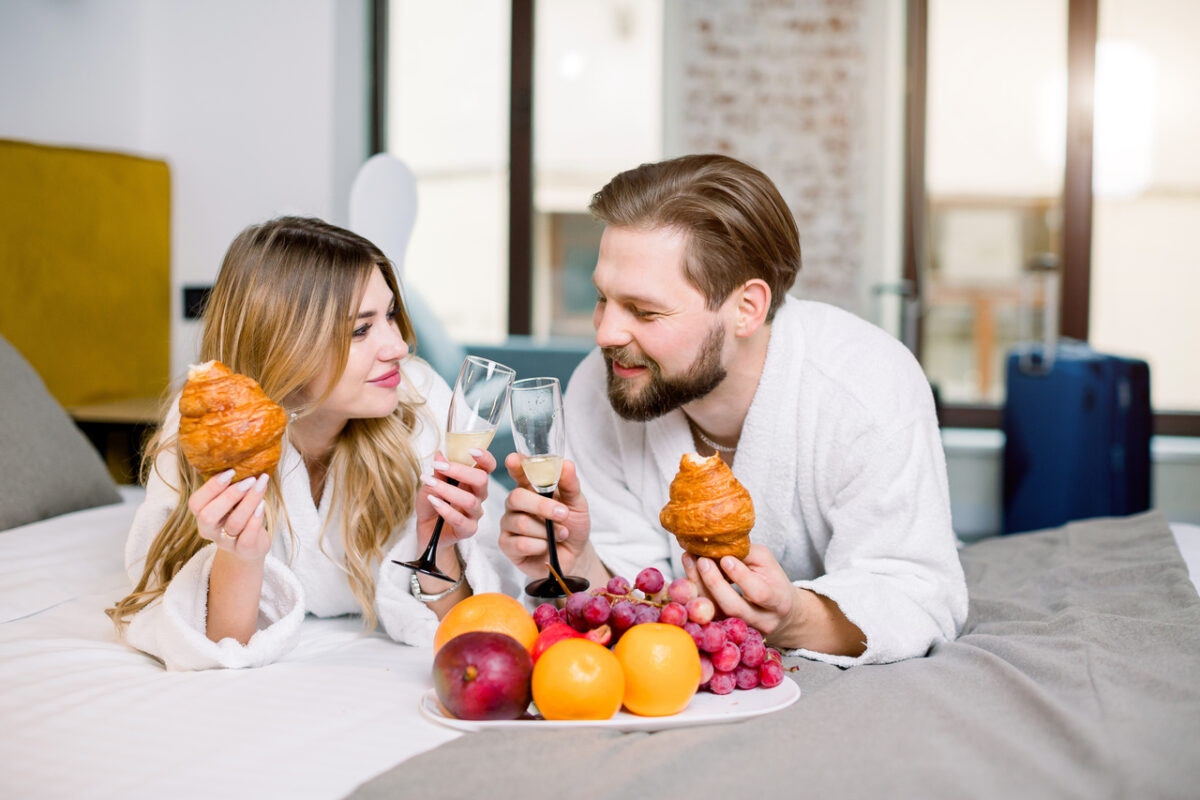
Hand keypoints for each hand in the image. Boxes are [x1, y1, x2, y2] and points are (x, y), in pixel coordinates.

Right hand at [188, 469, 270, 561]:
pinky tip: (263, 505)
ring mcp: (225, 542)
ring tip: (260, 485)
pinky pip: (247, 537)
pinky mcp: (243, 550)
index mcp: (201, 515)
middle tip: (249, 480)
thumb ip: (230, 487)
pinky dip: (256, 519)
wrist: (250, 546)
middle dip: (230, 495)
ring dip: (249, 502)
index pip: (195, 503)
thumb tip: (241, 459)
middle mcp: (209, 531)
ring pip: (233, 523)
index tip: (231, 471)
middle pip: (209, 516)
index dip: (211, 487)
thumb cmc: (239, 515)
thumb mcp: (230, 501)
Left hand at [416, 449, 494, 549]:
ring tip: (429, 484)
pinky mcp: (468, 530)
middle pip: (481, 480)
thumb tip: (439, 455)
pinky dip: (445, 509)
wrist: (426, 529)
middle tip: (438, 466)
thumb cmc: (432, 504)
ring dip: (447, 490)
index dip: (485, 458)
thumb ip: (438, 472)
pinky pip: (461, 520)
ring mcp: (475, 513)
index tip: (472, 450)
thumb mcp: (430, 484)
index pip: (487, 467)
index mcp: (472, 481)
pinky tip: (434, 501)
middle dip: (460, 471)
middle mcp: (478, 495)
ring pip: (469, 500)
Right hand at [498, 453, 593, 578]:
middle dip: (542, 506)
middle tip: (563, 514)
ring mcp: (509, 524)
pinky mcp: (507, 545)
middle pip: (516, 497)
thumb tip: (567, 464)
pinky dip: (540, 546)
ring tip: (561, 534)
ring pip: (520, 522)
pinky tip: (547, 547)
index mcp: (530, 488)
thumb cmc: (573, 525)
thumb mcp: (577, 503)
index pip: (519, 472)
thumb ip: (570, 484)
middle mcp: (516, 504)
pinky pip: (520, 543)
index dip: (515, 465)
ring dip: (547, 531)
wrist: (575, 555)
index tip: (514, 459)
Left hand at [681, 545, 798, 637]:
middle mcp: (762, 621)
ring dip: (700, 586)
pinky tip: (689, 574)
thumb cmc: (772, 581)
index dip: (741, 576)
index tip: (725, 559)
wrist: (779, 611)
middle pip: (734, 607)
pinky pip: (707, 614)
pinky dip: (695, 594)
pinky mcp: (725, 629)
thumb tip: (719, 546)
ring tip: (690, 561)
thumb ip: (746, 554)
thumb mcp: (766, 563)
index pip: (759, 592)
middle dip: (715, 583)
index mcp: (778, 602)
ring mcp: (742, 629)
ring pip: (716, 612)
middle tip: (702, 561)